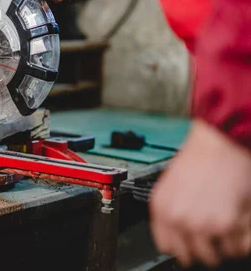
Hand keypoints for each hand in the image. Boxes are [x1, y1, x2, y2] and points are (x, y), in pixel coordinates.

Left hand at [150, 119, 250, 267]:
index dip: (180, 247)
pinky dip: (239, 241)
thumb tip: (176, 228)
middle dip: (203, 248)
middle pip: (190, 255)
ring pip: (213, 256)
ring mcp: (201, 224)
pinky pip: (234, 248)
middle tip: (212, 237)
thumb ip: (171, 208)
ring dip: (221, 246)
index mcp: (161, 208)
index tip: (189, 246)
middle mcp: (177, 219)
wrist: (219, 143)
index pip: (166, 246)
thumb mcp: (170, 184)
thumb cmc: (199, 157)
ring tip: (225, 231)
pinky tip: (237, 225)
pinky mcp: (225, 224)